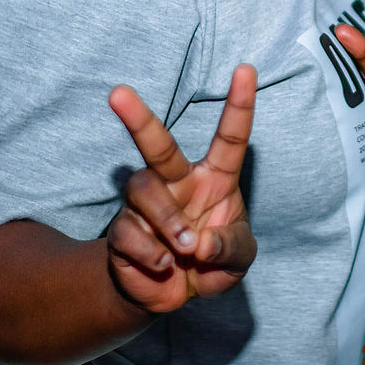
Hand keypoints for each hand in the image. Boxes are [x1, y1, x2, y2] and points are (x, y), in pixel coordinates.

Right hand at [104, 65, 257, 314]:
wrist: (175, 295)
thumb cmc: (212, 261)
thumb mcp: (238, 258)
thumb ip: (229, 248)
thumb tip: (201, 243)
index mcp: (214, 179)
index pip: (229, 138)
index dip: (239, 105)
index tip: (246, 69)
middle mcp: (178, 183)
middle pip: (158, 146)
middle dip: (138, 119)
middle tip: (118, 93)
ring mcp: (147, 204)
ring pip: (143, 189)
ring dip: (167, 221)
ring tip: (183, 249)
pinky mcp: (123, 230)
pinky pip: (129, 231)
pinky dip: (150, 253)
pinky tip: (163, 265)